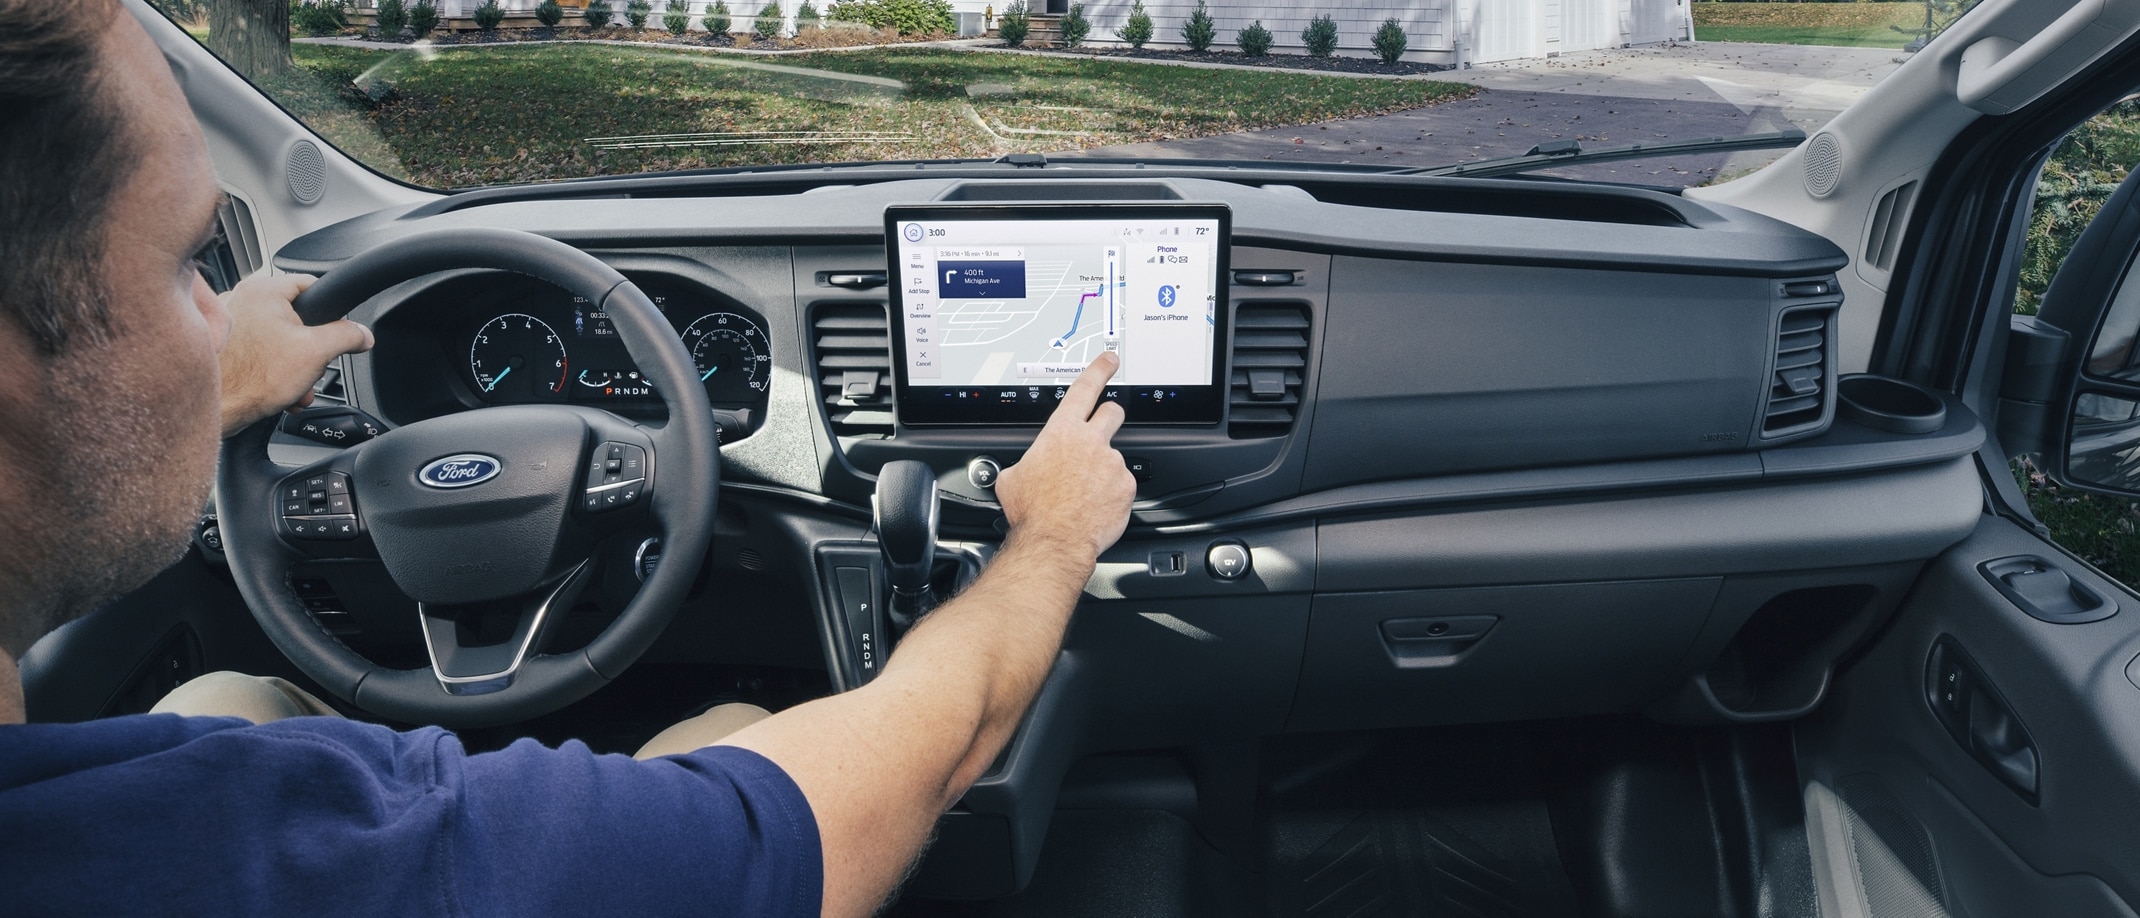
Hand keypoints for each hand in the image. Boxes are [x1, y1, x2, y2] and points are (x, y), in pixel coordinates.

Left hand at [217, 273, 373, 436]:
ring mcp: (228, 320)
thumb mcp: (317, 352)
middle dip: (310, 349)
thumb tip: (363, 334)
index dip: (331, 311)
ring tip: (292, 385)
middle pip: (296, 316)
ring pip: (278, 336)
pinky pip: (259, 349)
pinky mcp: (223, 343)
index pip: (312, 285)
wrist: (215, 407)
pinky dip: (271, 368)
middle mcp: (242, 297)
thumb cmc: (252, 377)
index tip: (334, 332)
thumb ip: (348, 336)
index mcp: (264, 289)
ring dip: (293, 364)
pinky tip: (276, 389)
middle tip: (310, 368)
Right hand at [994, 352, 1137, 563]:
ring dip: (1103, 470)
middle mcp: (1091, 442)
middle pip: (1112, 412)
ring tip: (1085, 493)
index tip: (1109, 360)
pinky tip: (1095, 507)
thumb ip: (1025, 463)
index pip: (1085, 388)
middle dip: (1109, 416)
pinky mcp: (1126, 486)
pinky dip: (1111, 494)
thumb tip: (1021, 469)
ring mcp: (1112, 464)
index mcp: (1061, 432)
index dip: (1099, 370)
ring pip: (1114, 457)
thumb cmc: (1031, 512)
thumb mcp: (1011, 478)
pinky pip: (1122, 485)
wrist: (1053, 541)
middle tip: (1099, 433)